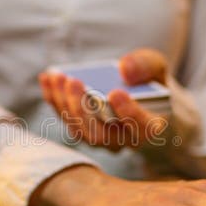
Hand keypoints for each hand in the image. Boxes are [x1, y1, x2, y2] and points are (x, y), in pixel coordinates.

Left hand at [38, 48, 168, 150]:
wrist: (141, 101)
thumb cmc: (151, 84)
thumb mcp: (157, 69)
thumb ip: (146, 66)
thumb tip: (124, 69)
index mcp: (151, 126)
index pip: (142, 128)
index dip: (129, 113)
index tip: (116, 93)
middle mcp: (124, 140)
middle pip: (100, 134)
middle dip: (83, 108)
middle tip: (74, 81)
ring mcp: (101, 139)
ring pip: (79, 129)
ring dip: (65, 103)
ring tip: (57, 77)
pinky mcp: (82, 130)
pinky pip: (66, 119)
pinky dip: (54, 100)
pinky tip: (47, 79)